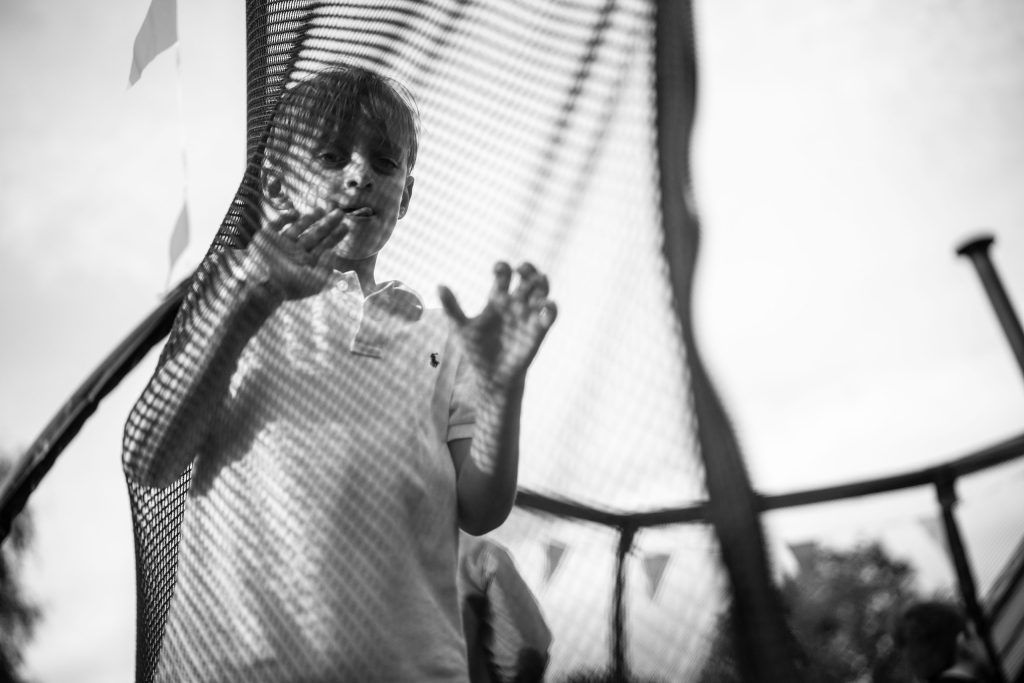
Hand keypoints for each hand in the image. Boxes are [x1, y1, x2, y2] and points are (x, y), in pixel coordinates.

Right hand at [243, 207, 347, 300]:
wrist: (262, 286)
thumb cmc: (290, 287)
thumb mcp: (315, 282)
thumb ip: (326, 267)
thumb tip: (333, 252)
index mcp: (306, 262)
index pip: (324, 246)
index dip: (335, 236)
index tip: (346, 226)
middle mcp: (295, 252)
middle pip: (314, 235)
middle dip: (327, 224)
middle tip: (339, 213)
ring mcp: (282, 244)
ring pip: (298, 228)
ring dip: (309, 218)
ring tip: (322, 210)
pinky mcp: (267, 237)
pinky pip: (277, 224)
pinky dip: (285, 218)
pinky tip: (295, 213)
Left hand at [440, 262, 556, 390]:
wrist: (491, 377)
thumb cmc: (475, 352)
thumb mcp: (460, 328)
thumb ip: (452, 307)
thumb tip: (439, 285)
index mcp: (497, 300)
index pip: (504, 275)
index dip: (503, 268)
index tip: (497, 270)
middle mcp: (514, 304)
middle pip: (526, 278)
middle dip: (527, 269)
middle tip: (521, 269)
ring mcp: (528, 316)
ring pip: (542, 291)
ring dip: (542, 282)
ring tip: (537, 281)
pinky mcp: (539, 330)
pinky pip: (551, 314)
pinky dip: (552, 307)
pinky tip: (545, 305)